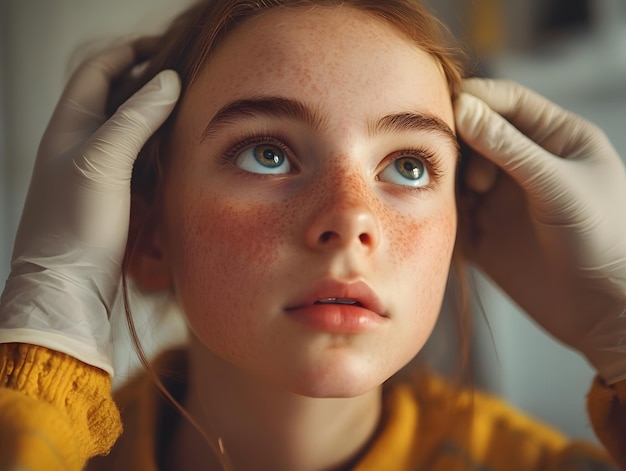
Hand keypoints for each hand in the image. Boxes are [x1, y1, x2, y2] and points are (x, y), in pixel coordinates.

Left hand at [0, 45, 179, 374]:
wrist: (67, 287)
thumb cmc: (75, 225)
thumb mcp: (103, 162)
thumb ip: (134, 118)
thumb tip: (168, 80)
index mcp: (69, 126)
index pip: (99, 72)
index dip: (130, 54)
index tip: (167, 49)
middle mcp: (81, 144)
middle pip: (117, 98)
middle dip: (149, 83)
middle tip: (189, 79)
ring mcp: (98, 172)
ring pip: (131, 131)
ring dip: (158, 117)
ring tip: (193, 111)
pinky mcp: (114, 197)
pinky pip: (140, 161)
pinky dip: (161, 150)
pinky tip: (183, 153)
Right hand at [454, 78, 625, 383]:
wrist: (605, 311)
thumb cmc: (603, 238)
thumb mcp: (558, 184)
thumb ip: (509, 147)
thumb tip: (463, 107)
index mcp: (555, 138)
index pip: (506, 101)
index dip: (474, 99)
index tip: (447, 110)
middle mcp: (523, 164)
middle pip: (474, 135)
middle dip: (459, 144)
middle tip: (463, 171)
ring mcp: (501, 199)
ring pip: (458, 172)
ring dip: (448, 179)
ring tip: (462, 200)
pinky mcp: (483, 232)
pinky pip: (452, 211)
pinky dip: (443, 210)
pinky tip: (448, 219)